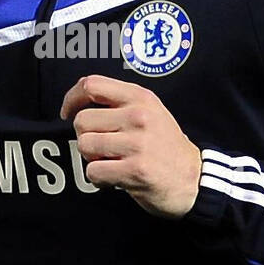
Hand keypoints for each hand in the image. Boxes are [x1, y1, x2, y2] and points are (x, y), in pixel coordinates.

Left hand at [59, 74, 202, 217]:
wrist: (195, 180)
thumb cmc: (166, 147)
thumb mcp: (151, 113)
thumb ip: (119, 104)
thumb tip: (78, 105)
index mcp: (140, 98)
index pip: (91, 85)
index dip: (72, 99)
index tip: (68, 113)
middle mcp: (138, 116)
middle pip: (82, 120)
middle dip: (85, 137)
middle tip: (103, 148)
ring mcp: (137, 143)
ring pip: (85, 145)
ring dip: (92, 159)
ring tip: (111, 163)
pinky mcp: (135, 170)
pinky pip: (93, 171)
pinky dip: (99, 179)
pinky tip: (115, 178)